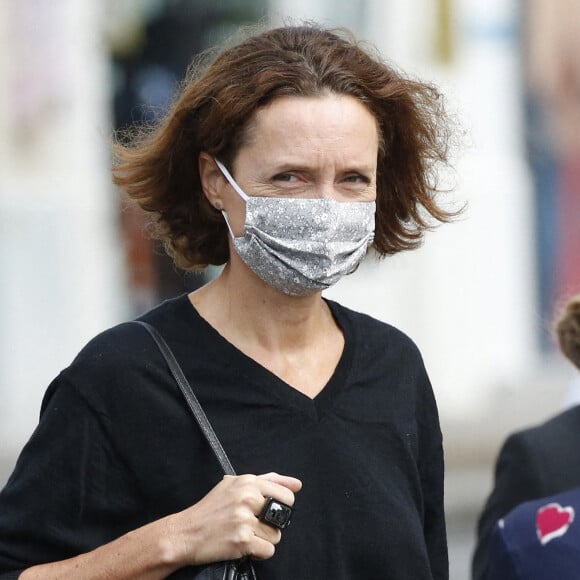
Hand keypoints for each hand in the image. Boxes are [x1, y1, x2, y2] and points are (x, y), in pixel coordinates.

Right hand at [165, 472, 301, 566]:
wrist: (185, 533)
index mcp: (247, 482)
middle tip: (254, 524)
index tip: (270, 512)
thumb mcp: (234, 485)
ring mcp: (244, 519)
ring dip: (263, 539)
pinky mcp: (242, 540)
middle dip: (272, 524)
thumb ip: (266, 481)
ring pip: (276, 535)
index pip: (285, 494)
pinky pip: (268, 550)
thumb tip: (296, 485)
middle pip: (283, 516)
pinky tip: (243, 545)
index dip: (282, 506)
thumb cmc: (209, 509)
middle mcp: (247, 497)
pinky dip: (258, 552)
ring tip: (245, 535)